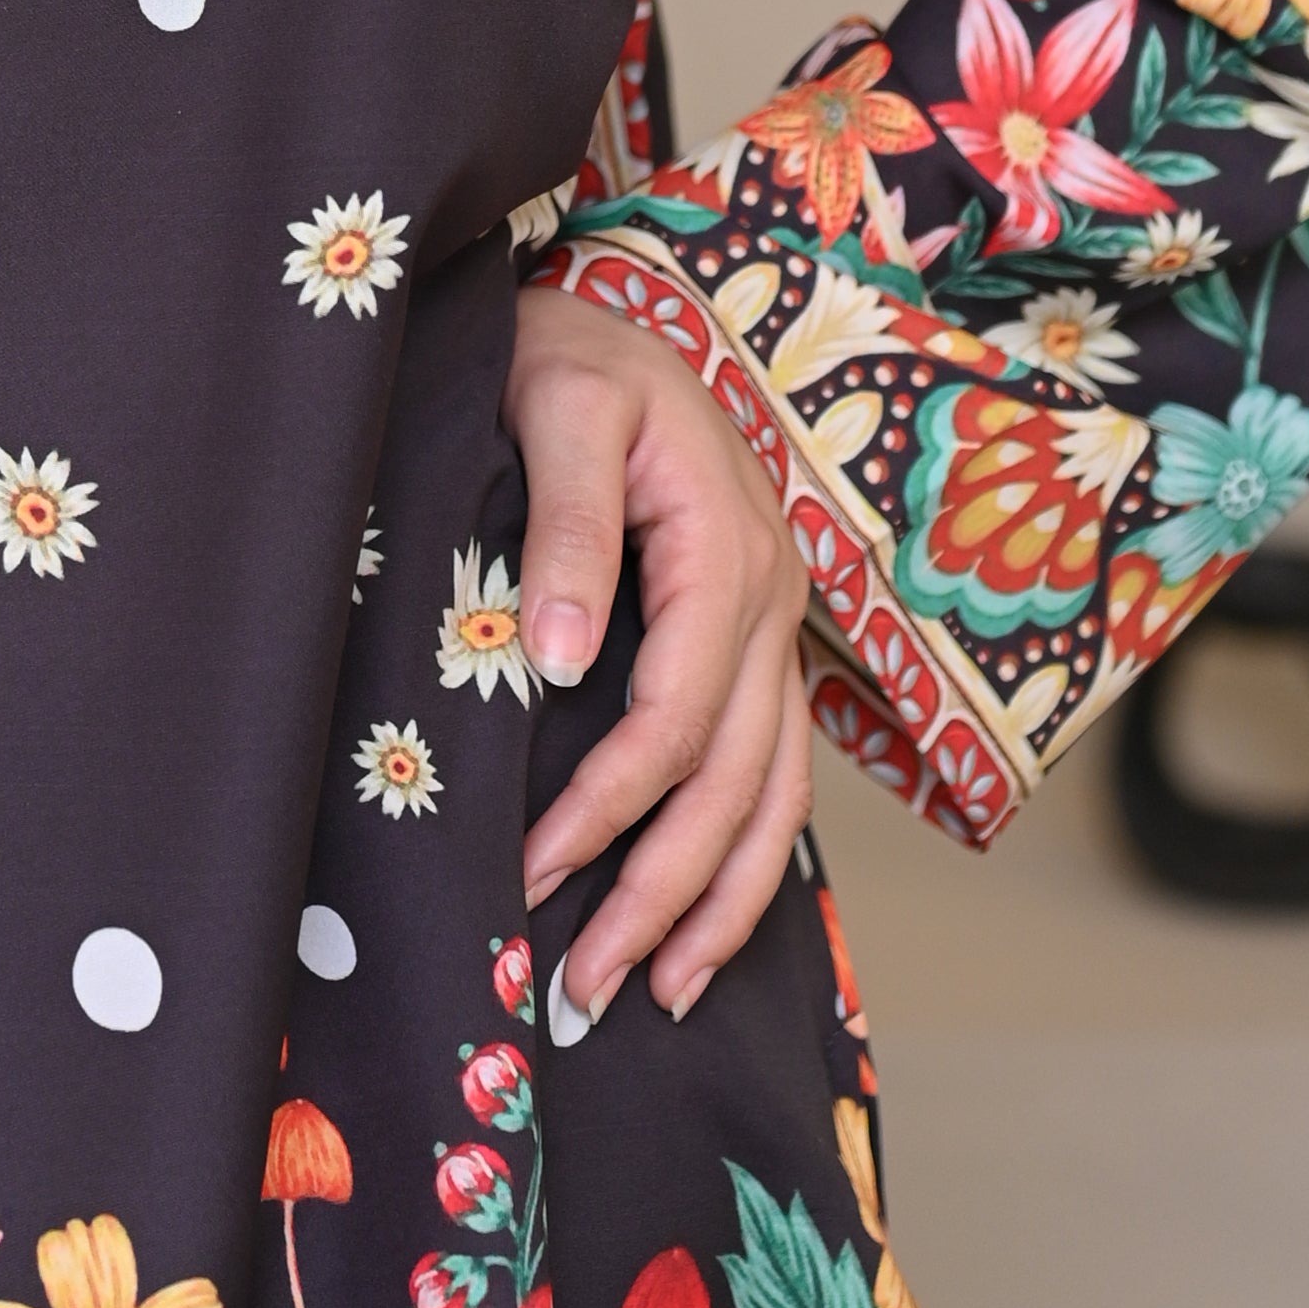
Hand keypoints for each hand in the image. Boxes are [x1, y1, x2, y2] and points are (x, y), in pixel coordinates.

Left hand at [505, 281, 812, 1019]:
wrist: (600, 314)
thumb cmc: (564, 355)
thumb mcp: (556, 409)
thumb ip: (563, 531)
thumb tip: (560, 666)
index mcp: (727, 546)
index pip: (676, 716)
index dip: (610, 807)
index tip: (533, 873)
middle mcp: (771, 597)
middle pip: (735, 779)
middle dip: (664, 894)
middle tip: (586, 988)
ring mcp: (773, 624)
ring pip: (775, 792)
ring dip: (722, 903)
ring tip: (656, 993)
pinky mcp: (752, 641)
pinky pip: (773, 767)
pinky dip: (746, 853)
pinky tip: (703, 922)